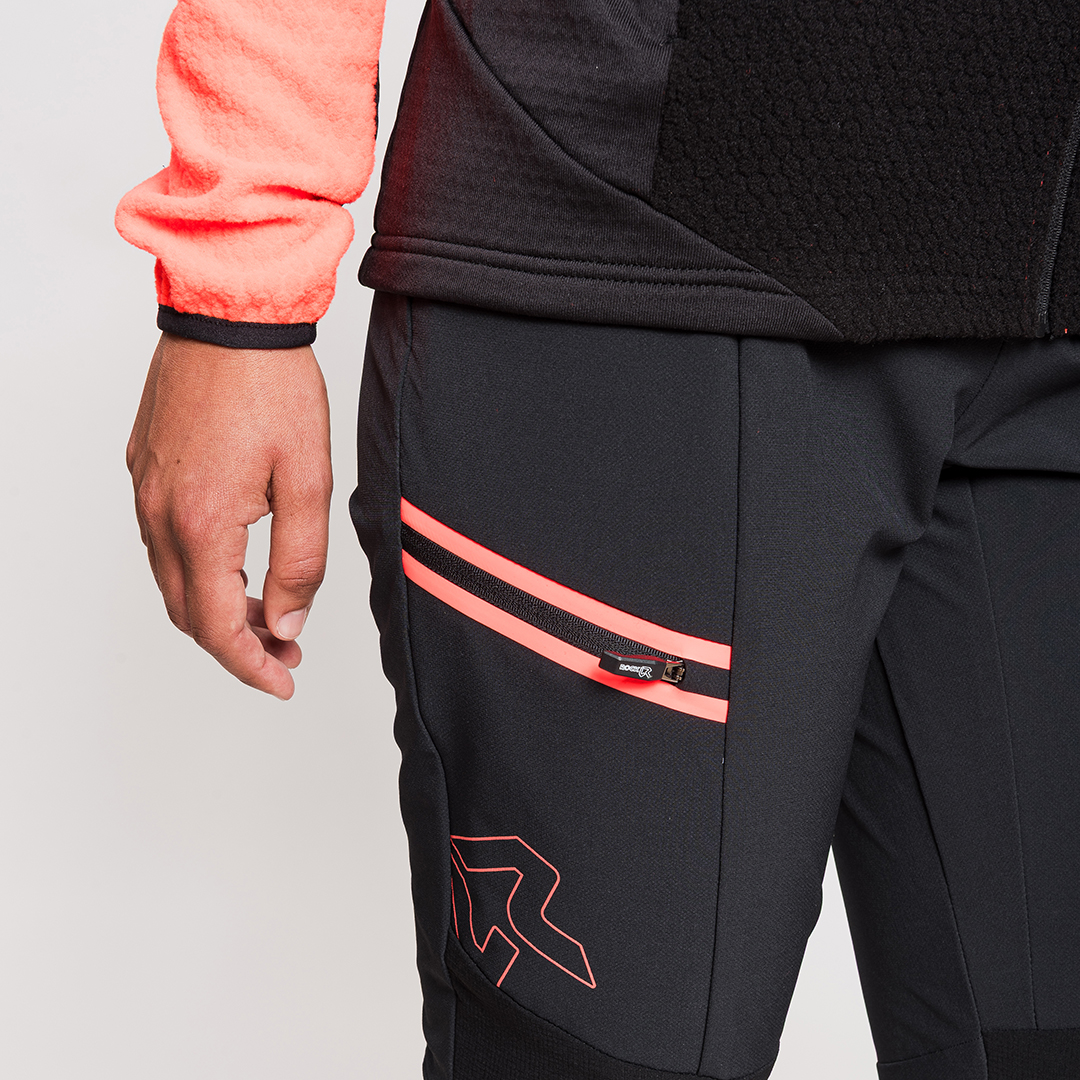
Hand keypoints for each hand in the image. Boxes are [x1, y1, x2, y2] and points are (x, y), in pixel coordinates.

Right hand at [127, 332, 332, 698]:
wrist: (232, 313)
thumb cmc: (274, 386)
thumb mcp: (310, 481)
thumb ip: (301, 561)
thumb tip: (287, 621)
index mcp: (202, 522)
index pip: (216, 627)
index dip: (250, 666)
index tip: (282, 681)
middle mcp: (160, 511)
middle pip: (187, 611)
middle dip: (235, 644)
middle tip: (283, 651)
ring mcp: (146, 487)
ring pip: (172, 577)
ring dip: (216, 606)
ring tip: (268, 612)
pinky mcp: (145, 465)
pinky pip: (163, 538)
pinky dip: (198, 568)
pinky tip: (237, 561)